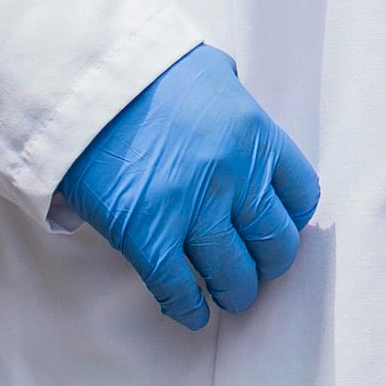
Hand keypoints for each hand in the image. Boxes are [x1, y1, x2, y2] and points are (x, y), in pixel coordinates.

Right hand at [54, 44, 318, 330]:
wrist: (84, 82)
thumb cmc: (144, 73)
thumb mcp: (211, 73)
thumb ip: (235, 101)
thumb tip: (238, 112)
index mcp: (256, 135)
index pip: (301, 195)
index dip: (291, 218)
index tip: (279, 227)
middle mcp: (234, 176)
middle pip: (274, 243)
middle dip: (269, 263)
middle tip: (257, 269)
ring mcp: (192, 208)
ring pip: (233, 274)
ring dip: (234, 291)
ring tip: (228, 293)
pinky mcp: (148, 234)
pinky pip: (179, 288)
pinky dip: (188, 308)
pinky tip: (191, 312)